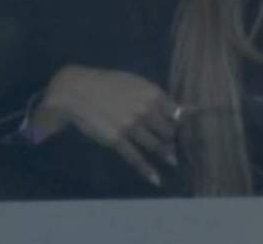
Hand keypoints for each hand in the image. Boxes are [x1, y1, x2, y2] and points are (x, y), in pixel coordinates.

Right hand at [33, 66, 182, 186]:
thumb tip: (179, 108)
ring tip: (173, 161)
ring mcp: (130, 126)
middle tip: (173, 144)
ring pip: (155, 145)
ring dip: (166, 154)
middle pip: (168, 131)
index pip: (175, 112)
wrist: (77, 91)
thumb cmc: (107, 84)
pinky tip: (156, 179)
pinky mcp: (116, 139)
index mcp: (151, 93)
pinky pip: (135, 158)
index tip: (184, 128)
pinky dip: (147, 170)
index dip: (180, 122)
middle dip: (171, 138)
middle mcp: (144, 110)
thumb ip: (155, 96)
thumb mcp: (134, 83)